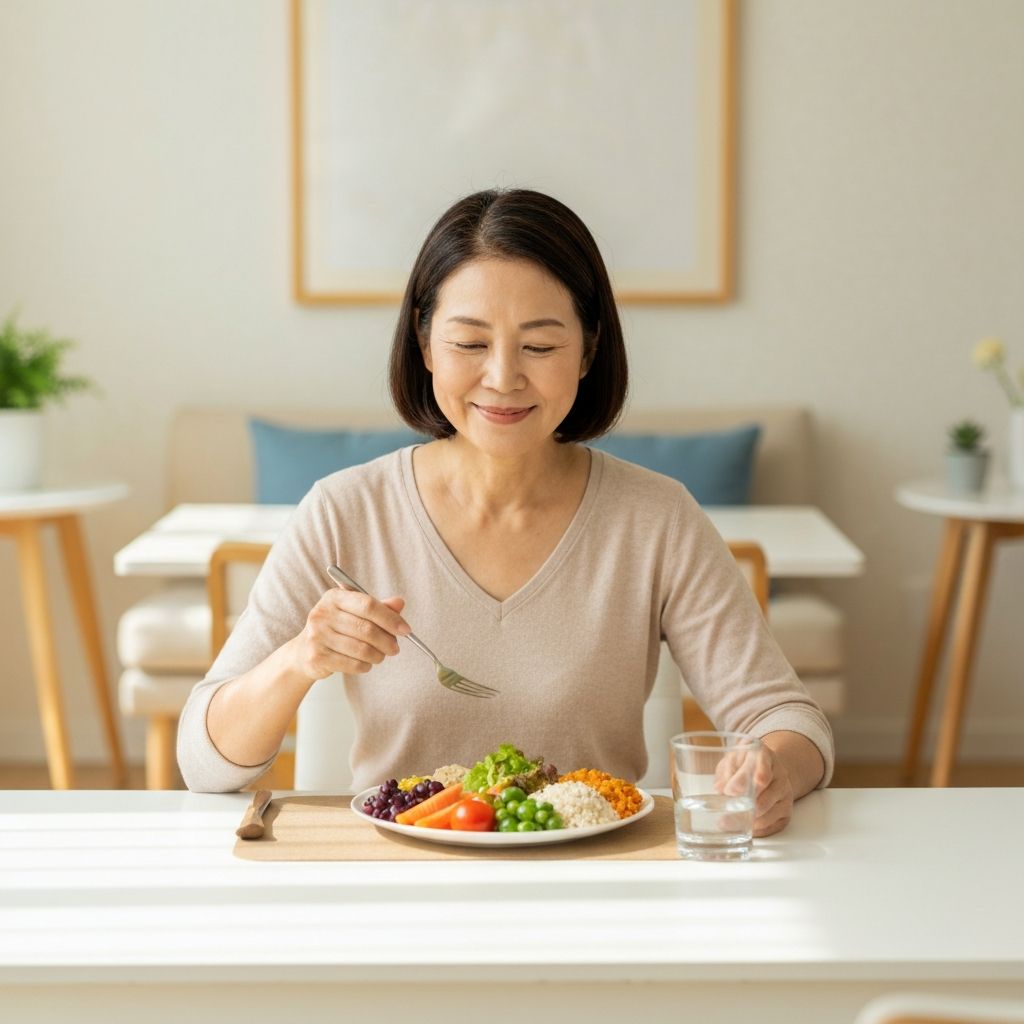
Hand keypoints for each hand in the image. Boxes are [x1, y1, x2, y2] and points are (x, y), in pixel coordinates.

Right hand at [289, 588, 410, 681]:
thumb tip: (399, 603)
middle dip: (387, 641)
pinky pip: (353, 664)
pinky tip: (365, 663)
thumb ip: (378, 607)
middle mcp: (323, 614)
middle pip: (366, 629)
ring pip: (362, 649)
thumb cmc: (336, 628)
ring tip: (380, 656)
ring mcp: (318, 636)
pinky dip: (365, 666)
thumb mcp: (354, 613)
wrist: (303, 652)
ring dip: (378, 655)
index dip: (390, 618)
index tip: (406, 630)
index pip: (368, 605)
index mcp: (334, 597)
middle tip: (395, 648)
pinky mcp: (317, 657)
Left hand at [715, 742, 794, 837]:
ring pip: (768, 813)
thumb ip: (727, 771)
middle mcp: (779, 774)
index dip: (744, 781)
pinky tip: (744, 827)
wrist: (769, 768)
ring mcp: (785, 793)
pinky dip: (757, 830)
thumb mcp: (733, 759)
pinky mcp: (787, 810)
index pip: (760, 768)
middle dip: (743, 809)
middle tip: (724, 817)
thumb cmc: (745, 763)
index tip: (730, 791)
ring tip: (728, 824)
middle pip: (764, 796)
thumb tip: (720, 789)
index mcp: (764, 755)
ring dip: (748, 822)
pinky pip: (773, 825)